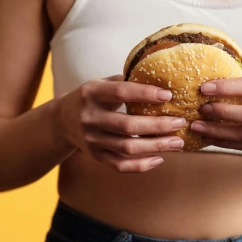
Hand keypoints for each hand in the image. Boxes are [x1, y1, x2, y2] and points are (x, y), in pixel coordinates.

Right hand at [58, 75, 186, 172]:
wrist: (61, 121)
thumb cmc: (92, 97)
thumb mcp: (101, 83)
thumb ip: (125, 81)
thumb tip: (161, 76)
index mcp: (92, 93)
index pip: (121, 93)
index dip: (145, 94)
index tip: (168, 94)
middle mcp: (90, 117)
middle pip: (127, 126)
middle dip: (157, 126)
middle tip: (180, 122)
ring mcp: (91, 139)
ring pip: (126, 148)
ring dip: (155, 146)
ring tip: (178, 142)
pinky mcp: (95, 156)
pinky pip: (120, 165)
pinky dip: (141, 165)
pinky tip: (159, 158)